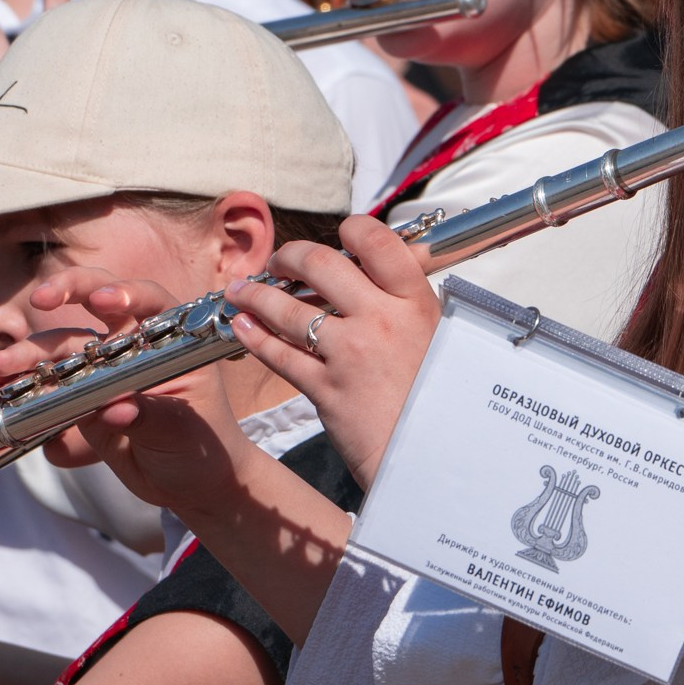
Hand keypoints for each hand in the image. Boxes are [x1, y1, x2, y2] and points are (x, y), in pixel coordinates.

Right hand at [0, 269, 255, 513]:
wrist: (189, 485)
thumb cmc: (202, 447)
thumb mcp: (184, 433)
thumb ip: (151, 417)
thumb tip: (115, 410)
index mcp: (169, 341)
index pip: (150, 302)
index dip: (126, 293)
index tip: (102, 301)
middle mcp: (131, 346)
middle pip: (94, 305)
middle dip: (64, 294)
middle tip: (38, 299)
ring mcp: (101, 371)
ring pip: (60, 350)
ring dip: (27, 356)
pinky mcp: (78, 400)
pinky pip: (46, 389)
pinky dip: (21, 392)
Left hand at [223, 215, 439, 486]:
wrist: (437, 455)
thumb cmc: (441, 396)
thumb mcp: (439, 336)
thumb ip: (410, 299)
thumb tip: (393, 263)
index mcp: (414, 302)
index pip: (376, 241)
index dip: (352, 230)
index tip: (338, 235)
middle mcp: (380, 320)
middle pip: (320, 264)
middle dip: (288, 257)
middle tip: (278, 263)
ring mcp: (350, 354)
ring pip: (288, 309)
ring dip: (256, 294)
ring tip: (242, 291)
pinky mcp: (326, 389)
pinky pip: (279, 354)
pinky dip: (255, 337)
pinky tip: (244, 327)